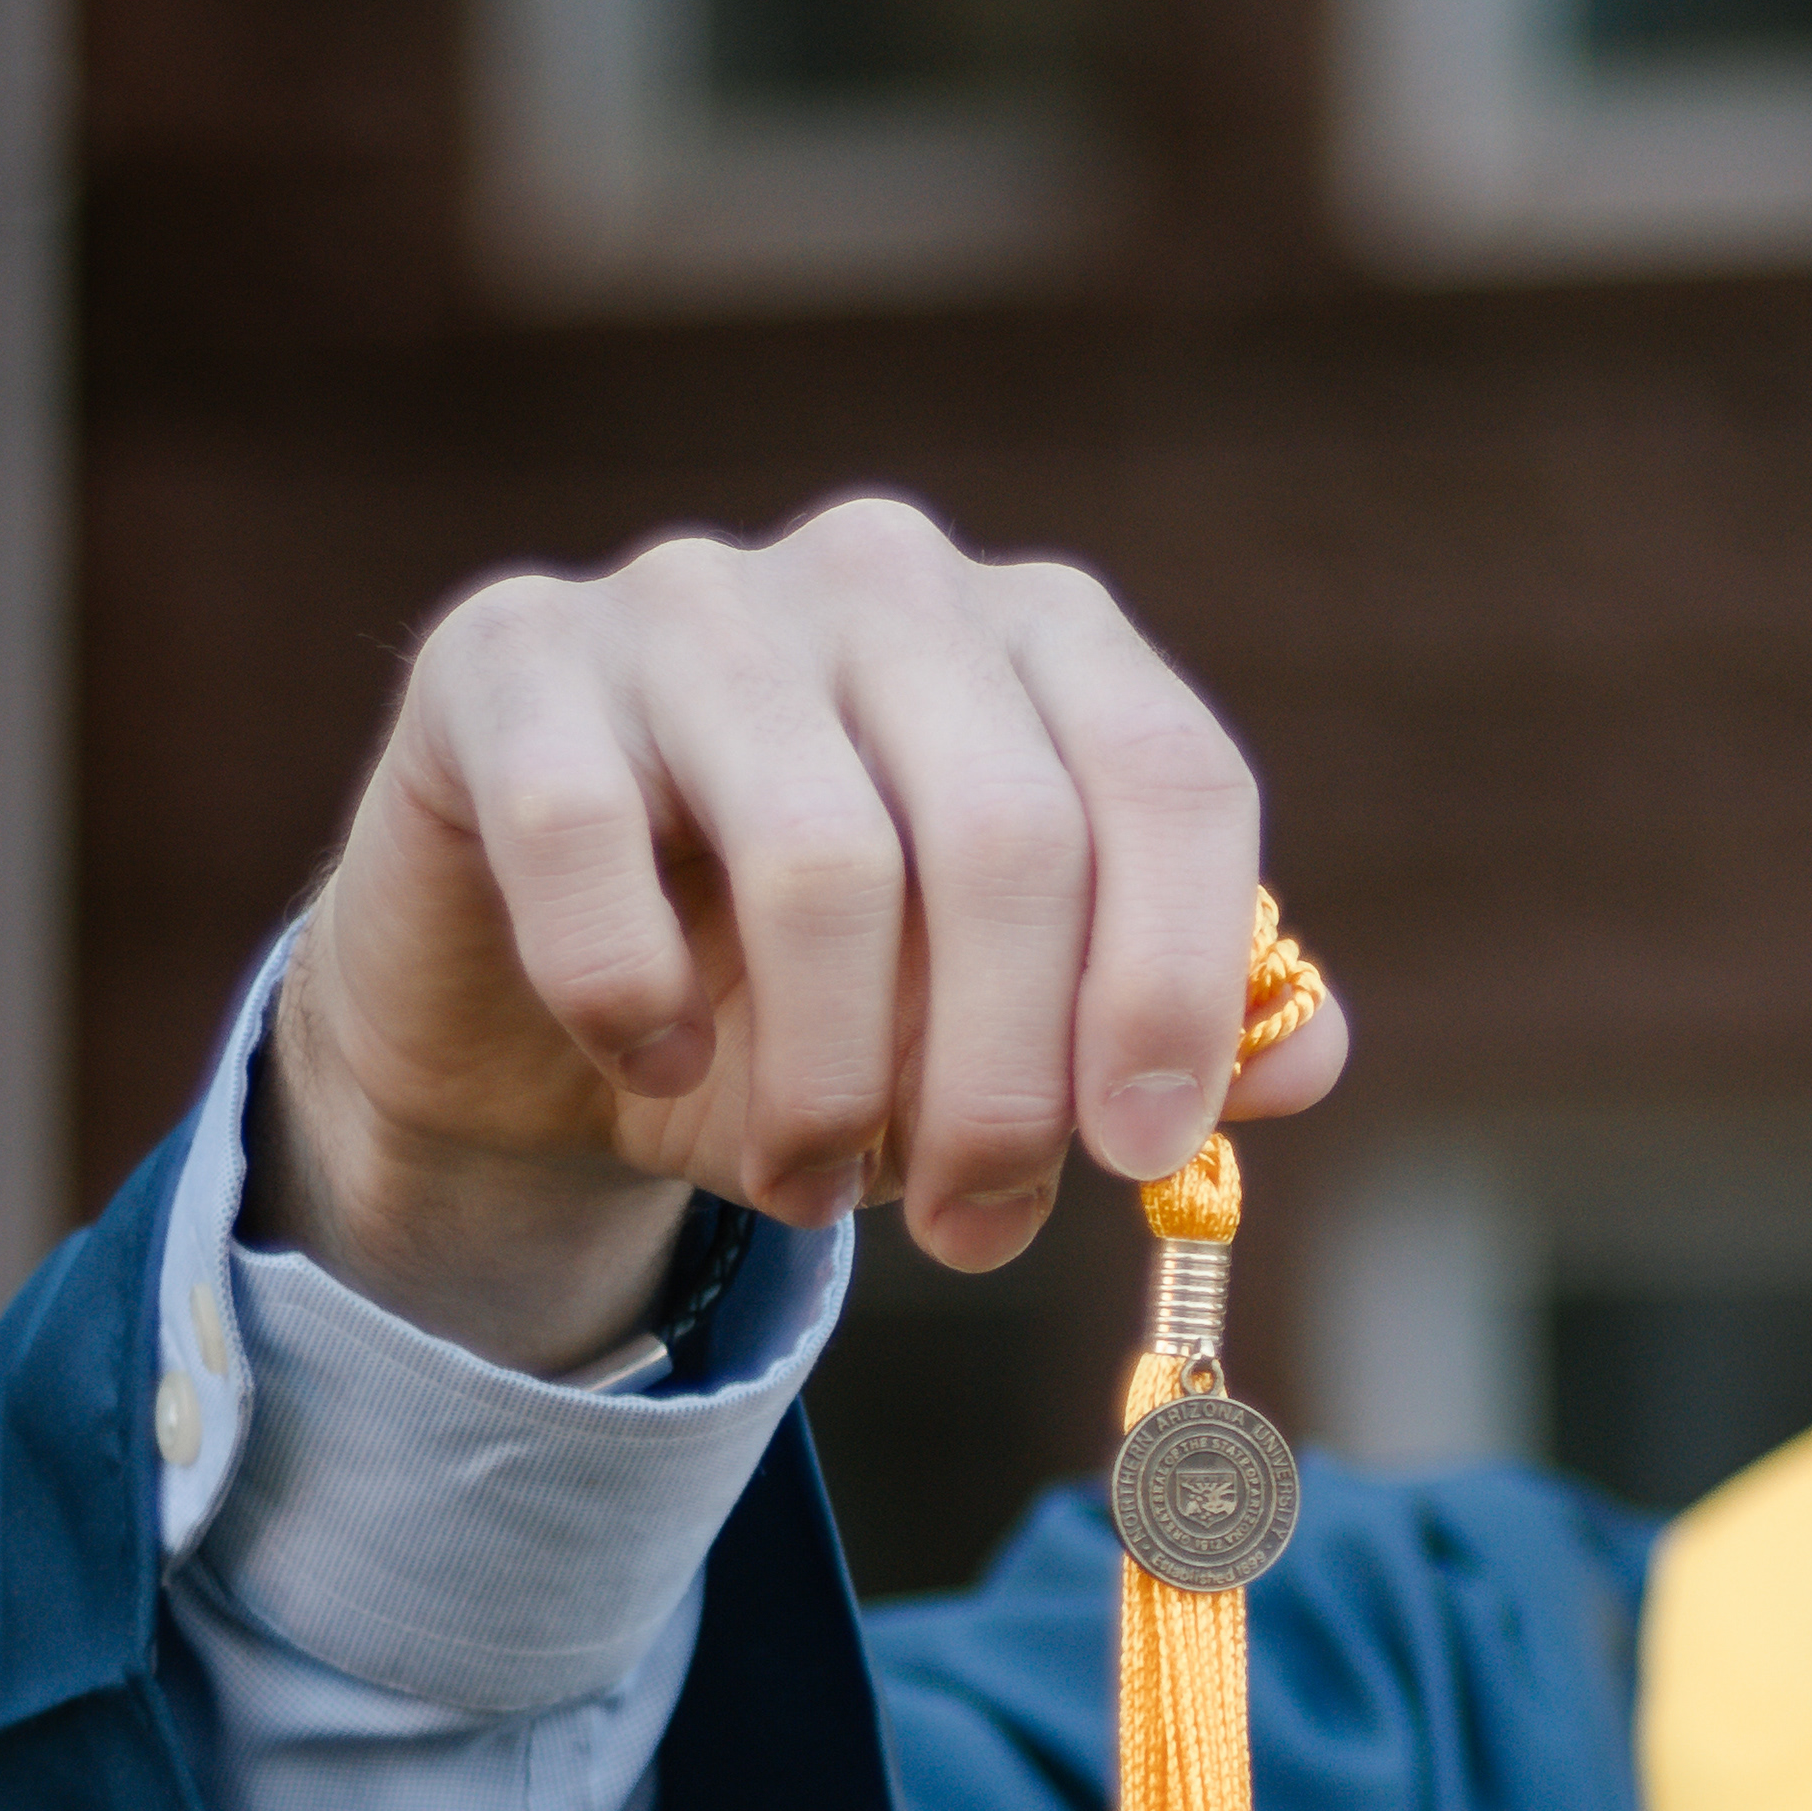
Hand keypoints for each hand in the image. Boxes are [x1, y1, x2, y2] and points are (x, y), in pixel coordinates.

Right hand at [247, 496, 1348, 1373]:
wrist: (544, 1004)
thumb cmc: (812, 1009)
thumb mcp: (1006, 1036)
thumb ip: (1170, 1032)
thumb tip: (1303, 1060)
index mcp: (1045, 642)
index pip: (1169, 777)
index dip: (1174, 981)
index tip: (1141, 1156)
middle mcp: (887, 579)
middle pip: (1009, 838)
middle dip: (1003, 1084)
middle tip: (975, 1230)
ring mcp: (693, 599)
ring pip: (821, 859)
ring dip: (828, 1083)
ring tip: (810, 1186)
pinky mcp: (509, 656)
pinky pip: (589, 838)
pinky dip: (630, 993)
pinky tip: (647, 1057)